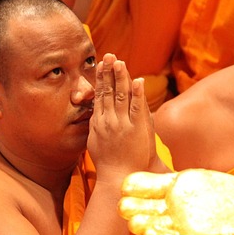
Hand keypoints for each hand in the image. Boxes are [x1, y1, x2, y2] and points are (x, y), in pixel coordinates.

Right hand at [86, 54, 153, 177]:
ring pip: (121, 96)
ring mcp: (121, 125)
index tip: (101, 64)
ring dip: (121, 77)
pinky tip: (137, 81)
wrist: (118, 178)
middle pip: (108, 91)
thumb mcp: (95, 142)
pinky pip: (136, 108)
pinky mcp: (135, 130)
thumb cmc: (109, 163)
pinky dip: (137, 94)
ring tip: (120, 63)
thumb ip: (96, 126)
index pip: (99, 95)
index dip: (100, 78)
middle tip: (109, 55)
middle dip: (108, 72)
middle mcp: (108, 121)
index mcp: (98, 122)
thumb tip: (95, 114)